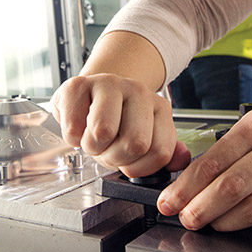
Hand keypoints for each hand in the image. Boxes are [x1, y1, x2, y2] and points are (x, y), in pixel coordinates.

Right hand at [53, 73, 190, 178]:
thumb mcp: (145, 139)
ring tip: (92, 138)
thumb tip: (181, 159)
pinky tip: (78, 127)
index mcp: (160, 108)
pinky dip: (71, 137)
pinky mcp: (78, 85)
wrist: (89, 96)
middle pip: (135, 144)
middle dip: (115, 157)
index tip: (128, 161)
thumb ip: (165, 152)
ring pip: (103, 133)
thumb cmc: (115, 122)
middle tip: (107, 149)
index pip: (160, 152)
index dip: (138, 168)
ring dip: (92, 147)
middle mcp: (138, 91)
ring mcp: (108, 84)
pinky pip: (73, 127)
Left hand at [155, 82, 251, 230]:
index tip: (169, 200)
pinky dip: (251, 221)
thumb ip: (226, 151)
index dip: (187, 187)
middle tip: (185, 219)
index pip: (214, 162)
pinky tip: (236, 221)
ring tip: (208, 223)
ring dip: (225, 221)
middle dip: (202, 208)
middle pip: (232, 187)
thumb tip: (192, 183)